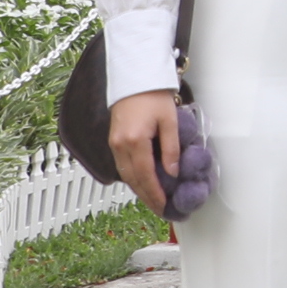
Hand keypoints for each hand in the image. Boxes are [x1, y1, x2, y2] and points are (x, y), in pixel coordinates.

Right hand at [108, 89, 179, 220]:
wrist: (136, 79)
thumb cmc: (155, 96)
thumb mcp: (170, 121)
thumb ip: (171, 149)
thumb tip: (173, 172)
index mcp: (135, 141)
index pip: (145, 175)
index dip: (154, 193)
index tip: (164, 206)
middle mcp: (119, 145)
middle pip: (132, 179)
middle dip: (146, 196)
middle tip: (160, 209)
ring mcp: (113, 143)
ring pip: (125, 174)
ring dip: (138, 188)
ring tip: (153, 199)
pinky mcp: (113, 140)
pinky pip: (121, 165)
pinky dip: (132, 176)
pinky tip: (143, 182)